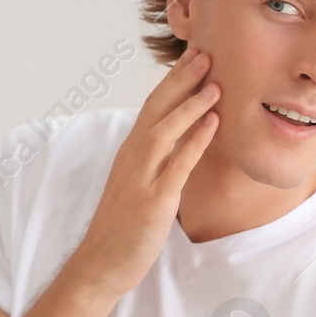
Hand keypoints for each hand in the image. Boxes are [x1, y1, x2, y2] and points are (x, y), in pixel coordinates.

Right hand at [67, 47, 219, 298]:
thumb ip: (156, 160)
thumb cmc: (122, 226)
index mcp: (130, 152)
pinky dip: (195, 141)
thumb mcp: (138, 183)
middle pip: (156, 108)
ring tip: (215, 83)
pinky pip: (177, 165)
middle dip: (181, 79)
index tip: (193, 57)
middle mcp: (132, 158)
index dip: (172, 80)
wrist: (100, 263)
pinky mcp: (153, 202)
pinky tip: (213, 124)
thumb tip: (181, 141)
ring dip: (190, 104)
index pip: (151, 106)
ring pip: (164, 130)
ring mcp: (141, 179)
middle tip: (205, 52)